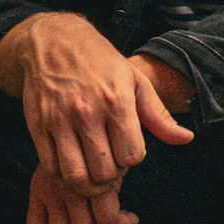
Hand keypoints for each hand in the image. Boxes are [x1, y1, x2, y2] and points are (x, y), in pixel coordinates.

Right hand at [0, 13, 193, 195]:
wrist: (55, 41)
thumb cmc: (101, 62)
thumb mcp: (136, 81)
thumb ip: (159, 115)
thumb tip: (186, 139)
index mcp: (117, 100)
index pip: (132, 157)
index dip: (132, 159)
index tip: (127, 149)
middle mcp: (88, 112)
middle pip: (104, 172)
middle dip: (111, 175)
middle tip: (109, 162)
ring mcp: (59, 120)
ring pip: (76, 177)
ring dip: (87, 182)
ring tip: (91, 168)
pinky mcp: (37, 126)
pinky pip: (50, 168)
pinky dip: (62, 176)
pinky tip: (72, 162)